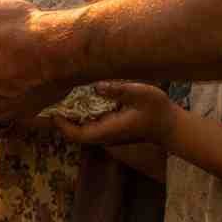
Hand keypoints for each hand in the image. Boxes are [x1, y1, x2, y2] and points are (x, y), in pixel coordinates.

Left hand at [52, 82, 177, 147]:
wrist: (171, 126)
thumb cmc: (158, 111)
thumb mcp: (141, 94)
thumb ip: (119, 90)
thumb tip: (96, 87)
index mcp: (108, 130)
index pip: (77, 134)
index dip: (62, 124)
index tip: (53, 109)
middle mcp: (105, 134)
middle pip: (75, 132)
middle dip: (62, 118)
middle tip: (50, 99)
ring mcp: (108, 132)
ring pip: (82, 127)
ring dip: (71, 115)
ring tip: (60, 95)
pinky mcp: (112, 127)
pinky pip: (90, 122)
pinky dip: (81, 112)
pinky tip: (78, 97)